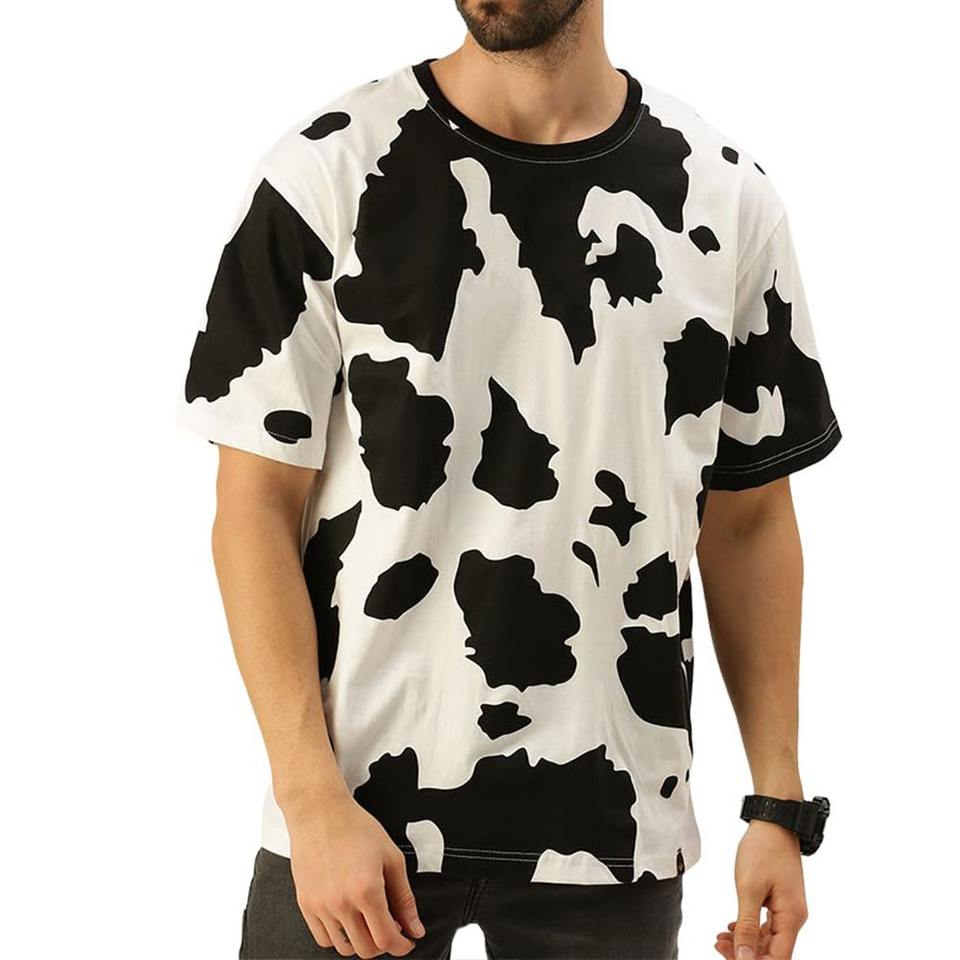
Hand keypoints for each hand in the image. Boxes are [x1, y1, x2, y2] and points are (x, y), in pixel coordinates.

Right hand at [285, 789, 424, 957]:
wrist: (319, 812)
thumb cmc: (356, 828)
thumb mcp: (391, 857)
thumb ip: (404, 898)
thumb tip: (416, 929)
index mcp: (366, 890)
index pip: (386, 939)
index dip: (401, 946)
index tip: (407, 941)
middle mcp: (341, 903)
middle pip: (366, 949)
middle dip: (383, 944)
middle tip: (390, 926)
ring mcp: (320, 906)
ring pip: (344, 948)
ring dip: (361, 942)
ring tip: (369, 920)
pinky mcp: (305, 904)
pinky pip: (323, 939)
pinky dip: (339, 937)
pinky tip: (349, 918)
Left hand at [714, 819, 807, 958]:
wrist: (773, 823)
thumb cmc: (763, 850)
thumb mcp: (749, 889)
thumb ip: (747, 925)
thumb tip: (745, 957)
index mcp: (791, 918)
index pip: (777, 958)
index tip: (730, 956)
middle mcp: (793, 917)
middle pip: (772, 951)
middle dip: (746, 953)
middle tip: (719, 945)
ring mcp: (788, 909)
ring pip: (768, 939)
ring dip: (745, 942)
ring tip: (720, 937)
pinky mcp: (781, 901)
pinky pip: (767, 925)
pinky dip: (750, 929)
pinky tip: (732, 926)